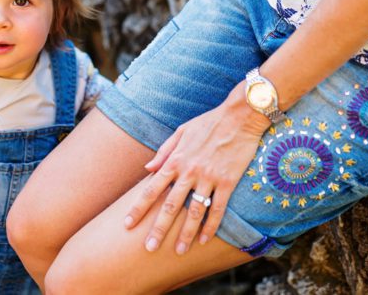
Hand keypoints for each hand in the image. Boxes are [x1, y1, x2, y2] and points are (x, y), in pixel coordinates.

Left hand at [124, 93, 270, 254]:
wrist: (240, 116)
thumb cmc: (209, 122)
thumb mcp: (181, 131)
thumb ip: (164, 152)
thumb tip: (147, 168)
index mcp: (175, 160)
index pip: (152, 189)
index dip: (139, 208)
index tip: (127, 224)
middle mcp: (189, 171)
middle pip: (170, 206)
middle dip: (158, 229)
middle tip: (149, 248)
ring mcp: (209, 178)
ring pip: (194, 212)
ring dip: (185, 233)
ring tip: (178, 251)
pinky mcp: (228, 182)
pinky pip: (218, 209)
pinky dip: (211, 226)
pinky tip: (204, 240)